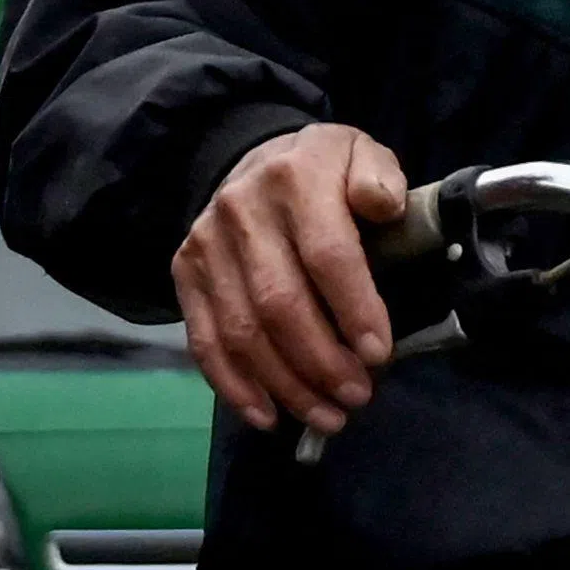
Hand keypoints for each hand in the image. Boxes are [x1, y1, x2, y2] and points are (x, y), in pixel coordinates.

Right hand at [174, 124, 408, 436]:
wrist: (254, 158)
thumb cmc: (325, 169)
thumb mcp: (363, 154)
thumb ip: (381, 177)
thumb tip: (384, 205)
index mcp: (296, 177)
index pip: (327, 253)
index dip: (354, 308)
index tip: (379, 354)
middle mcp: (242, 211)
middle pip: (279, 303)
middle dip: (321, 361)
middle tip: (358, 396)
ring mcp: (206, 246)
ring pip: (241, 332)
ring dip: (286, 384)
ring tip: (327, 415)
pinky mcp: (184, 274)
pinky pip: (204, 342)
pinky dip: (235, 387)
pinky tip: (268, 415)